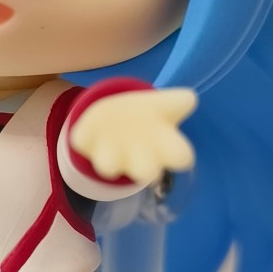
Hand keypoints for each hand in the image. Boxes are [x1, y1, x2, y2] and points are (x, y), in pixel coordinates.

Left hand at [68, 86, 196, 183]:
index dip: (181, 158)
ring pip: (107, 166)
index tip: (182, 154)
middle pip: (145, 172)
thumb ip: (177, 100)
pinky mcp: (86, 143)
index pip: (179, 158)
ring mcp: (109, 155)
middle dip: (145, 170)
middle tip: (146, 166)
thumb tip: (189, 99)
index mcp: (162, 147)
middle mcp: (137, 159)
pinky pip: (82, 143)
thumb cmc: (147, 115)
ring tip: (111, 144)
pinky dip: (83, 137)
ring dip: (109, 160)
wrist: (114, 115)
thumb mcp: (164, 105)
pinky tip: (88, 129)